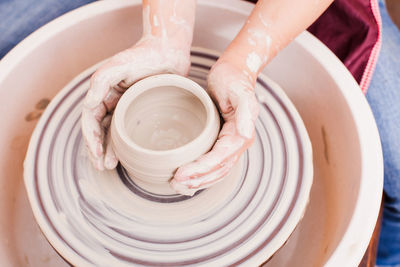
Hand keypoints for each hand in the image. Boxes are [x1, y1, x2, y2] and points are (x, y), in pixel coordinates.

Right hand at [81, 37, 190, 169]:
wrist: (169, 51)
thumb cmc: (144, 55)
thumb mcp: (120, 64)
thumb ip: (102, 81)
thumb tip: (88, 104)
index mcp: (103, 91)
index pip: (91, 119)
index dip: (91, 138)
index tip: (97, 154)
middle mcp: (112, 100)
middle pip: (100, 129)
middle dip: (98, 149)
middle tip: (103, 166)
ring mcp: (127, 107)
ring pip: (114, 133)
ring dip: (110, 149)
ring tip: (112, 165)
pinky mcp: (143, 110)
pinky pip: (132, 130)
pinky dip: (128, 144)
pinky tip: (131, 155)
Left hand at [170, 61, 259, 195]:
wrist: (234, 72)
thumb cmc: (234, 79)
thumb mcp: (239, 91)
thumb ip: (246, 111)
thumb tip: (246, 134)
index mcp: (241, 135)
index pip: (219, 159)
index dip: (201, 169)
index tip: (181, 174)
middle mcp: (238, 143)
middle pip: (218, 170)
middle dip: (197, 180)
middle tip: (175, 184)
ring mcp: (231, 144)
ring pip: (217, 171)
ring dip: (199, 180)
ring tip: (179, 185)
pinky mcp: (223, 141)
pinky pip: (214, 163)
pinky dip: (202, 173)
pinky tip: (189, 176)